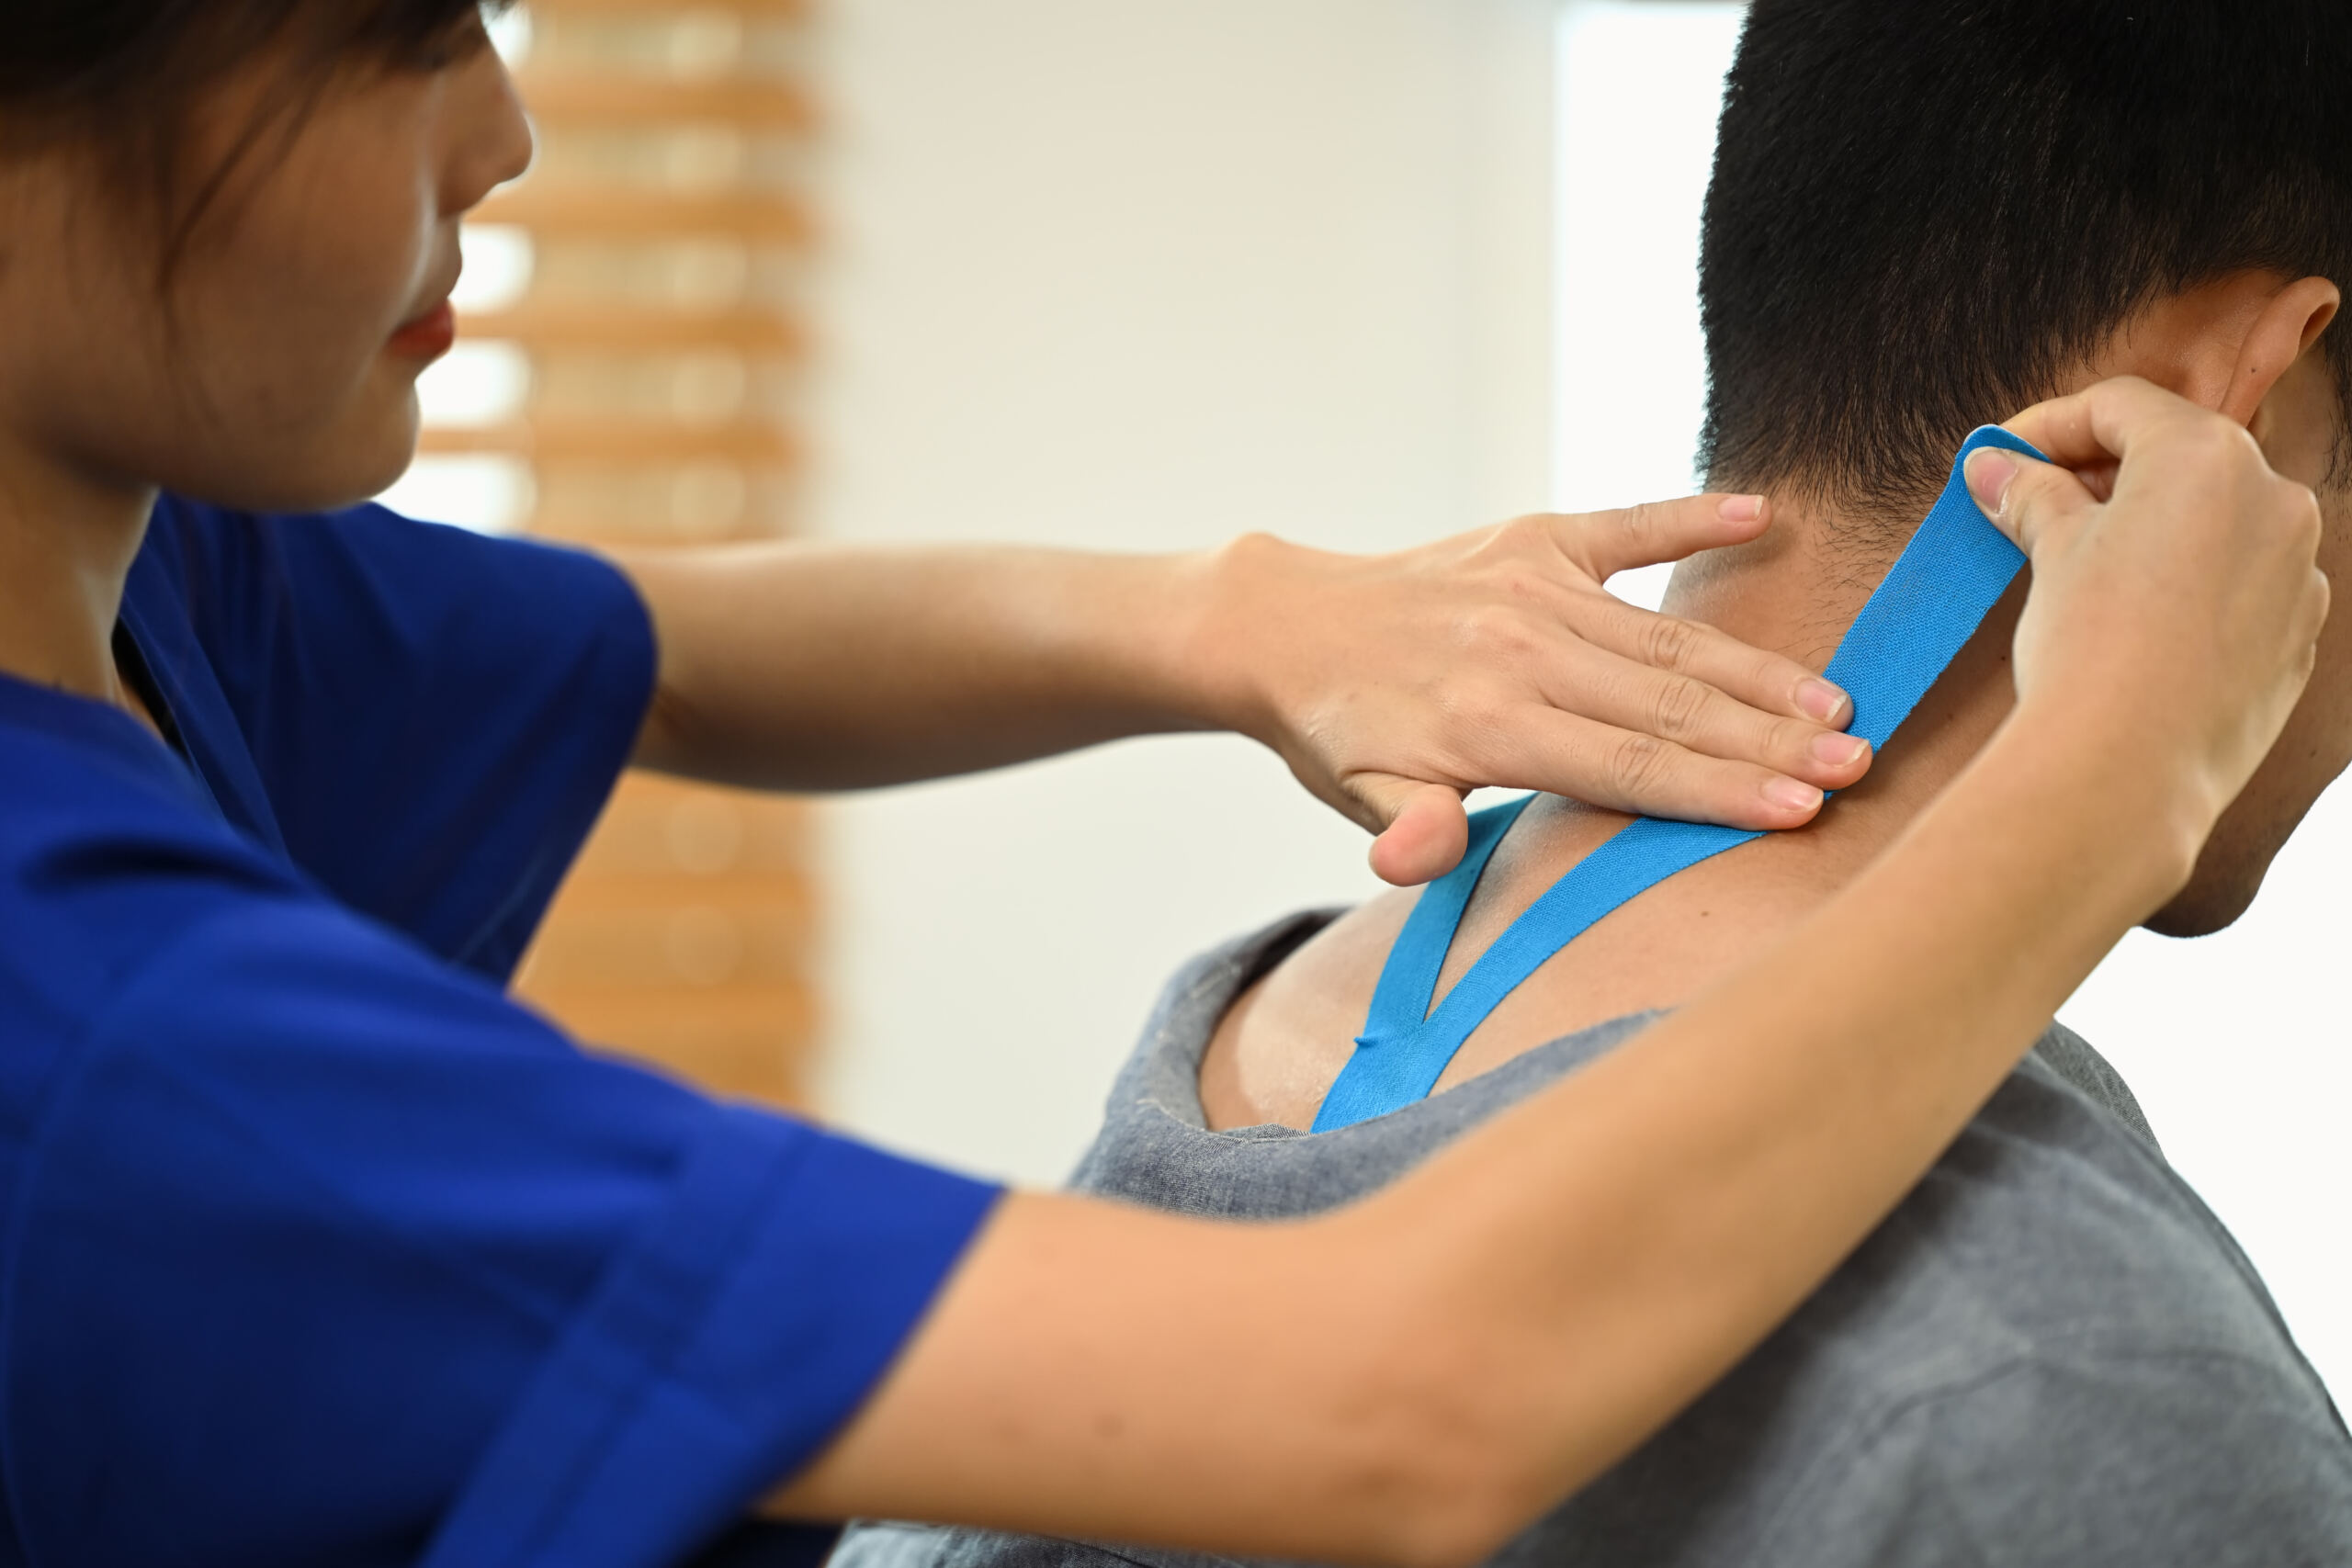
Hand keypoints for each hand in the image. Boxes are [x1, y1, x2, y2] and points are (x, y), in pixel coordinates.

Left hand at [1193, 497, 1873, 884]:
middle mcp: (1519, 651)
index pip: (1627, 767)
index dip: (1720, 789)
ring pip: (1666, 637)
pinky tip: (1764, 517)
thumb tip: (1418, 859)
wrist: (1288, 627)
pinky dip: (1693, 518)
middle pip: (1667, 705)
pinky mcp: (1532, 536)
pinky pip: (1626, 527)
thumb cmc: (1343, 732)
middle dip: (1769, 737)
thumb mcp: (1358, 796)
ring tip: (1836, 699)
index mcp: (1487, 727)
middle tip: (1859, 760)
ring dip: (1756, 668)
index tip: (1804, 807)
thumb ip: (1406, 828)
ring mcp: (1531, 586)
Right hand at [1968, 376, 2329, 841]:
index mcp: (2208, 457)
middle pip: (2177, 456)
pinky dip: (2188, 585)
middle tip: (2030, 507)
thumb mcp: (2050, 554)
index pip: (2120, 406)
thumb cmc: (2089, 649)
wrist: (2128, 769)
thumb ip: (2033, 497)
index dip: (2048, 426)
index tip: (2001, 458)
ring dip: (2149, 530)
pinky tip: (2134, 623)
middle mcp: (2273, 498)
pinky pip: (2241, 585)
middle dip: (2100, 476)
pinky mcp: (2299, 635)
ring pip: (2216, 522)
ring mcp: (2298, 570)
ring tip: (2081, 569)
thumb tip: (1998, 470)